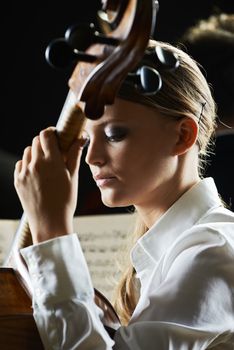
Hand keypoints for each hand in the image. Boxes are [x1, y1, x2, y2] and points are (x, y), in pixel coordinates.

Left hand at [14, 127, 83, 242]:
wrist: (49, 223)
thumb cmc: (65, 201)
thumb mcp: (73, 177)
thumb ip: (74, 154)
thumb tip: (81, 137)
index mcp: (52, 161)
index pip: (46, 134)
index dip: (52, 132)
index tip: (57, 136)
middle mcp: (35, 164)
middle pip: (36, 140)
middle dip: (45, 142)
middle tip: (53, 151)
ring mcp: (24, 172)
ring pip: (28, 151)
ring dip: (36, 152)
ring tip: (45, 164)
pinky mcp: (17, 181)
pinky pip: (20, 164)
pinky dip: (28, 164)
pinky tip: (37, 173)